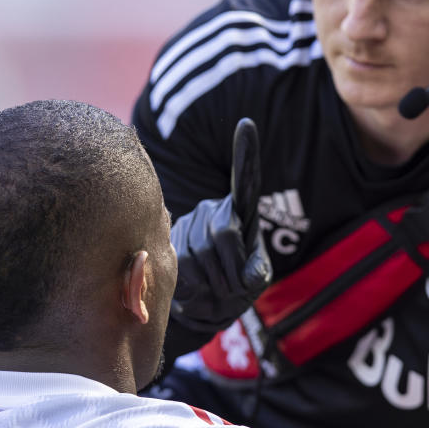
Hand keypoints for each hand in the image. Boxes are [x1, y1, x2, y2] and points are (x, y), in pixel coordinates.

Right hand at [169, 118, 271, 335]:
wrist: (207, 302)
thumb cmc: (238, 283)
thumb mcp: (257, 277)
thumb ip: (258, 273)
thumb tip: (251, 275)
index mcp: (241, 213)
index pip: (246, 181)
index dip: (245, 153)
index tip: (246, 125)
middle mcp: (213, 210)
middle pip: (223, 234)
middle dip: (233, 270)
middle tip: (237, 290)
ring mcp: (190, 224)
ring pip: (202, 252)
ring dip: (215, 283)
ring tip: (219, 293)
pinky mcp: (170, 243)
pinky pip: (183, 265)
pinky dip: (195, 288)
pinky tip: (199, 292)